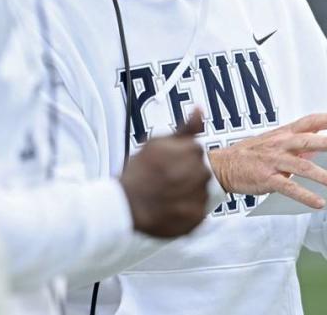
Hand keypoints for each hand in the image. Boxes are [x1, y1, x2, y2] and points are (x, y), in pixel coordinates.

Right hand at [119, 109, 210, 237]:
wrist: (125, 206)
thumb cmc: (138, 173)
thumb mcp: (157, 143)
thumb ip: (185, 128)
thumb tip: (200, 109)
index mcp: (193, 151)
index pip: (195, 152)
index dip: (178, 158)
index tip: (165, 165)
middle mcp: (201, 173)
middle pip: (199, 171)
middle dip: (185, 175)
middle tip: (164, 180)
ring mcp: (200, 196)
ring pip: (199, 191)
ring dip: (186, 193)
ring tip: (165, 195)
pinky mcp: (197, 217)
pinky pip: (197, 211)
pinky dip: (185, 211)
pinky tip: (169, 207)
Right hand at [207, 112, 326, 208]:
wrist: (223, 166)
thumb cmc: (250, 154)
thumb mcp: (273, 143)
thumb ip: (297, 145)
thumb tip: (320, 145)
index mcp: (282, 134)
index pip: (307, 122)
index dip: (326, 118)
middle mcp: (279, 145)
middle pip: (305, 141)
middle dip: (326, 142)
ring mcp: (273, 162)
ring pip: (302, 167)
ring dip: (323, 176)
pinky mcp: (267, 179)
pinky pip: (289, 188)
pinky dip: (306, 196)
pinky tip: (319, 203)